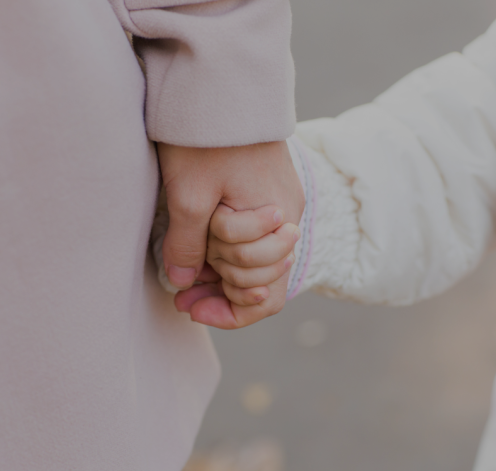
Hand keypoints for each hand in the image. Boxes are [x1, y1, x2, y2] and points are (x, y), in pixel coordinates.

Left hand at [158, 140, 304, 326]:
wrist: (223, 82)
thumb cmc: (207, 137)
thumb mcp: (188, 195)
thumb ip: (186, 245)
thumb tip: (182, 282)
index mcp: (276, 225)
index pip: (264, 295)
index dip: (227, 311)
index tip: (188, 306)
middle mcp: (287, 221)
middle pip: (263, 281)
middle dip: (223, 287)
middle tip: (185, 286)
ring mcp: (281, 208)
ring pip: (259, 262)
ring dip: (225, 273)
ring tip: (189, 274)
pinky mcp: (270, 196)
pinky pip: (257, 239)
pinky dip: (231, 252)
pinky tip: (206, 254)